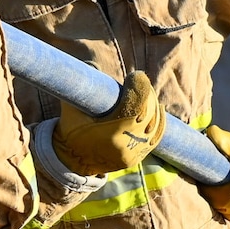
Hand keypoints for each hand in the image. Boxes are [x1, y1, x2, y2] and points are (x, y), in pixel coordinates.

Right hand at [52, 70, 166, 175]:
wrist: (72, 163)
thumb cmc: (70, 133)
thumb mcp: (70, 110)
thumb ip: (81, 88)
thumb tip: (91, 65)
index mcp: (110, 134)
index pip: (136, 106)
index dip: (140, 88)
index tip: (135, 75)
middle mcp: (125, 146)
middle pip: (148, 114)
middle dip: (147, 94)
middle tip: (139, 82)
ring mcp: (133, 154)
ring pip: (155, 125)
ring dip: (154, 106)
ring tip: (147, 94)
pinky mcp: (137, 158)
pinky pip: (155, 138)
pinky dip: (159, 122)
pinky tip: (157, 109)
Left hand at [203, 127, 229, 221]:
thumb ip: (221, 140)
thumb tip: (207, 134)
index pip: (219, 197)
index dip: (207, 191)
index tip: (200, 182)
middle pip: (225, 208)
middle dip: (212, 199)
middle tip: (205, 188)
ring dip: (222, 206)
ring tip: (214, 194)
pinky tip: (227, 201)